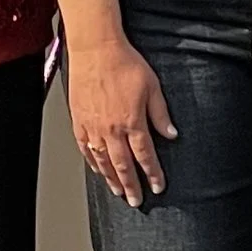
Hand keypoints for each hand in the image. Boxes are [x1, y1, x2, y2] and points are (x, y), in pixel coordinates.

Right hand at [65, 34, 176, 206]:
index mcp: (132, 122)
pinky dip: (93, 162)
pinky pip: (86, 148)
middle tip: (136, 201)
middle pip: (123, 165)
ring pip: (103, 161)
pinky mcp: (79, 121)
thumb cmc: (124, 63)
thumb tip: (171, 135)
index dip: (152, 173)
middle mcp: (112, 129)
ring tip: (118, 192)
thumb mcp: (152, 87)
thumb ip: (161, 114)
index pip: (145, 155)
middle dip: (132, 185)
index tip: (158, 186)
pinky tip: (98, 169)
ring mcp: (93, 127)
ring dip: (111, 179)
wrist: (95, 49)